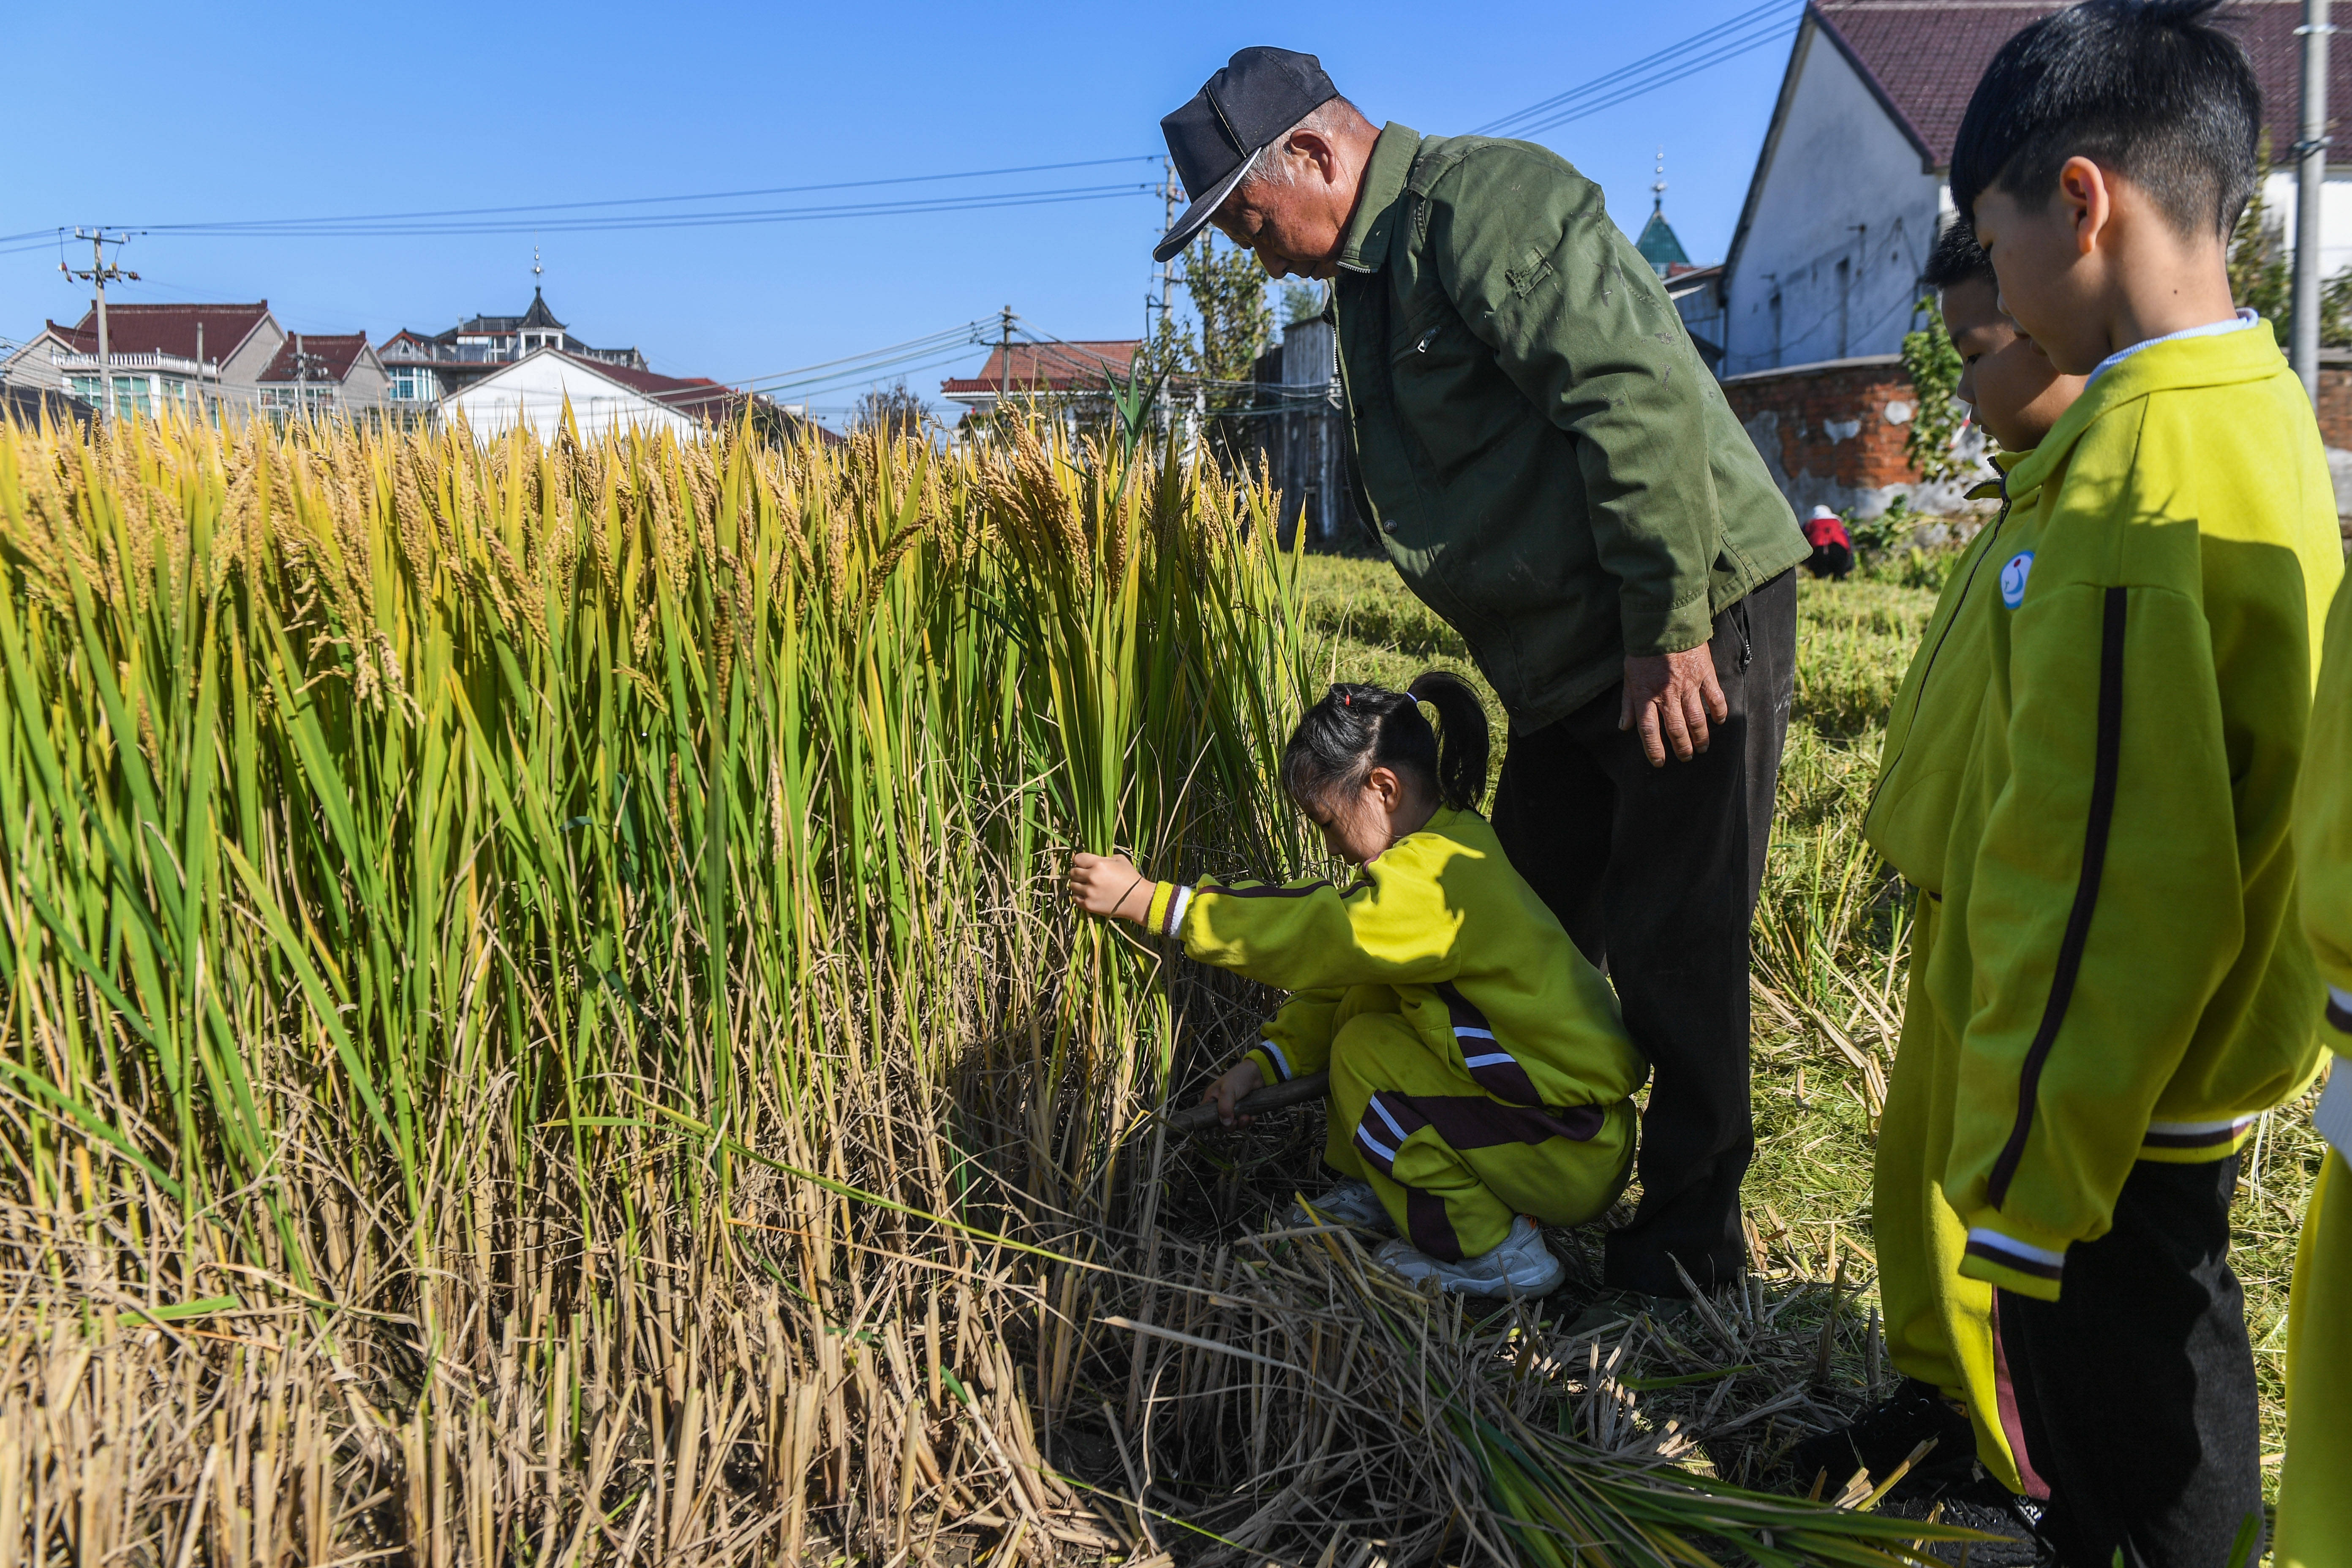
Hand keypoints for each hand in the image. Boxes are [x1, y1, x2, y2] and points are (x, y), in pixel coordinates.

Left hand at [1067, 851, 1154, 923]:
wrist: (1138, 900)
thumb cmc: (1131, 878)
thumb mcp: (1120, 860)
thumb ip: (1104, 857)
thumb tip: (1093, 858)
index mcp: (1099, 864)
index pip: (1077, 858)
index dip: (1080, 861)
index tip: (1083, 864)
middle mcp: (1092, 877)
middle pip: (1073, 872)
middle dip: (1078, 873)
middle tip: (1085, 876)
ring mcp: (1090, 892)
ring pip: (1072, 885)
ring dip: (1078, 885)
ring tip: (1086, 886)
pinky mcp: (1089, 905)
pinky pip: (1075, 898)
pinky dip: (1079, 896)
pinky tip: (1087, 895)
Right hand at [1202, 1059, 1266, 1127]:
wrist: (1259, 1073)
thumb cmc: (1240, 1075)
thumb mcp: (1228, 1090)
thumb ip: (1224, 1106)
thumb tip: (1225, 1122)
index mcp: (1212, 1099)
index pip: (1208, 1116)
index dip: (1214, 1122)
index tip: (1223, 1123)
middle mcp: (1222, 1105)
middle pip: (1222, 1123)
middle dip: (1231, 1125)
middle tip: (1236, 1121)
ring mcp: (1233, 1108)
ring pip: (1234, 1124)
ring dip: (1241, 1123)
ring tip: (1246, 1116)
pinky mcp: (1244, 1110)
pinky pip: (1245, 1122)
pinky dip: (1249, 1121)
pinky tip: (1251, 1115)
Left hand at [1619, 646, 1727, 766]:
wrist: (1665, 623)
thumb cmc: (1644, 652)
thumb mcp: (1629, 677)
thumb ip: (1628, 703)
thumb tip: (1623, 727)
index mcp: (1645, 695)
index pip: (1649, 731)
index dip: (1654, 750)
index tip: (1660, 762)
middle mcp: (1667, 694)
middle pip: (1676, 730)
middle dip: (1682, 748)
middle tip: (1687, 757)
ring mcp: (1688, 685)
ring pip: (1696, 719)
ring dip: (1701, 737)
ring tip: (1703, 747)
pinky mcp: (1705, 674)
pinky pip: (1715, 698)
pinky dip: (1719, 712)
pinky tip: (1719, 722)